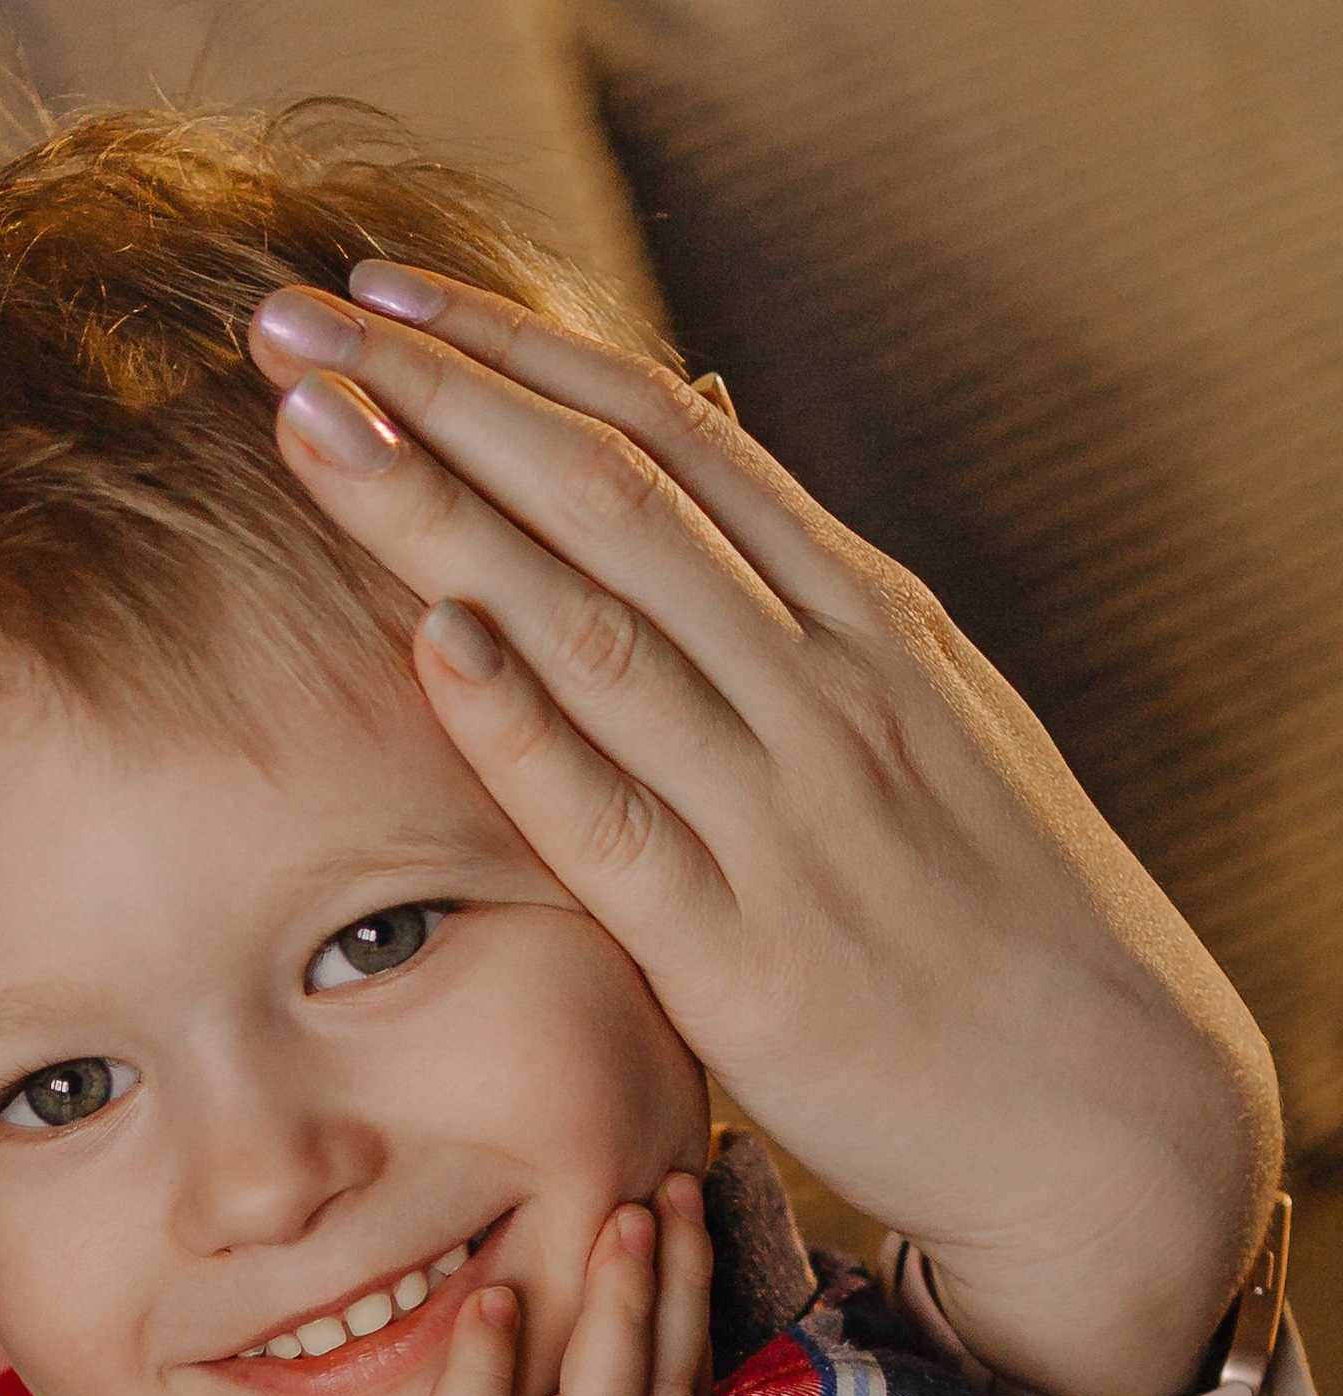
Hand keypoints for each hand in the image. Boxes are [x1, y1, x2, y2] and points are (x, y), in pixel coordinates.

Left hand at [250, 272, 1281, 1395]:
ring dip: (441, 519)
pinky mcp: (747, 958)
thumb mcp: (922, 715)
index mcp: (860, 621)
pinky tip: (434, 638)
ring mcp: (787, 817)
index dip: (513, 352)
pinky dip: (522, 725)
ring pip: (592, 628)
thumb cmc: (991, 919)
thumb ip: (796, 588)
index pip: (665, 438)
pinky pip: (615, 822)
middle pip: (606, 499)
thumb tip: (703, 421)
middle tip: (291, 325)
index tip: (381, 288)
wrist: (1103, 1106)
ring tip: (312, 428)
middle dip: (440, 398)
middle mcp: (823, 689)